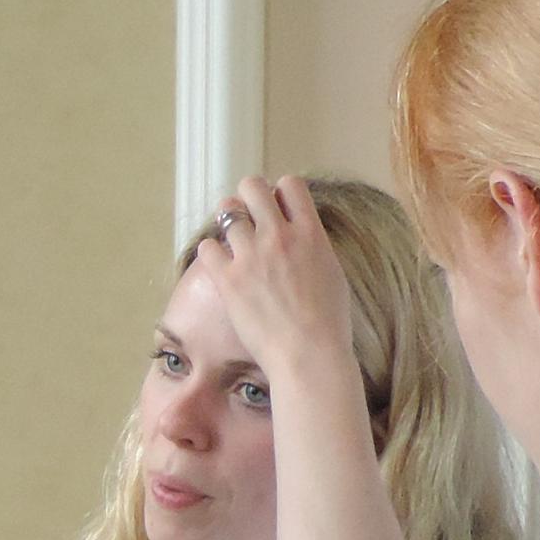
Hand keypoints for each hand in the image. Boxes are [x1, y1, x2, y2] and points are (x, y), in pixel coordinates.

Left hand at [190, 174, 363, 411]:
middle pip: (252, 186)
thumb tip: (300, 237)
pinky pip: (207, 246)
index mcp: (310, 233)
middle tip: (248, 218)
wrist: (309, 355)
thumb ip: (312, 247)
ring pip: (226, 211)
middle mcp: (279, 236)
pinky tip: (219, 265)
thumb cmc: (328, 324)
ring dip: (227, 223)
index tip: (277, 209)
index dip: (280, 193)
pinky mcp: (228, 279)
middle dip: (248, 198)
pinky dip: (211, 252)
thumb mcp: (331, 272)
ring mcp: (251, 255)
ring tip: (232, 243)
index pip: (290, 185)